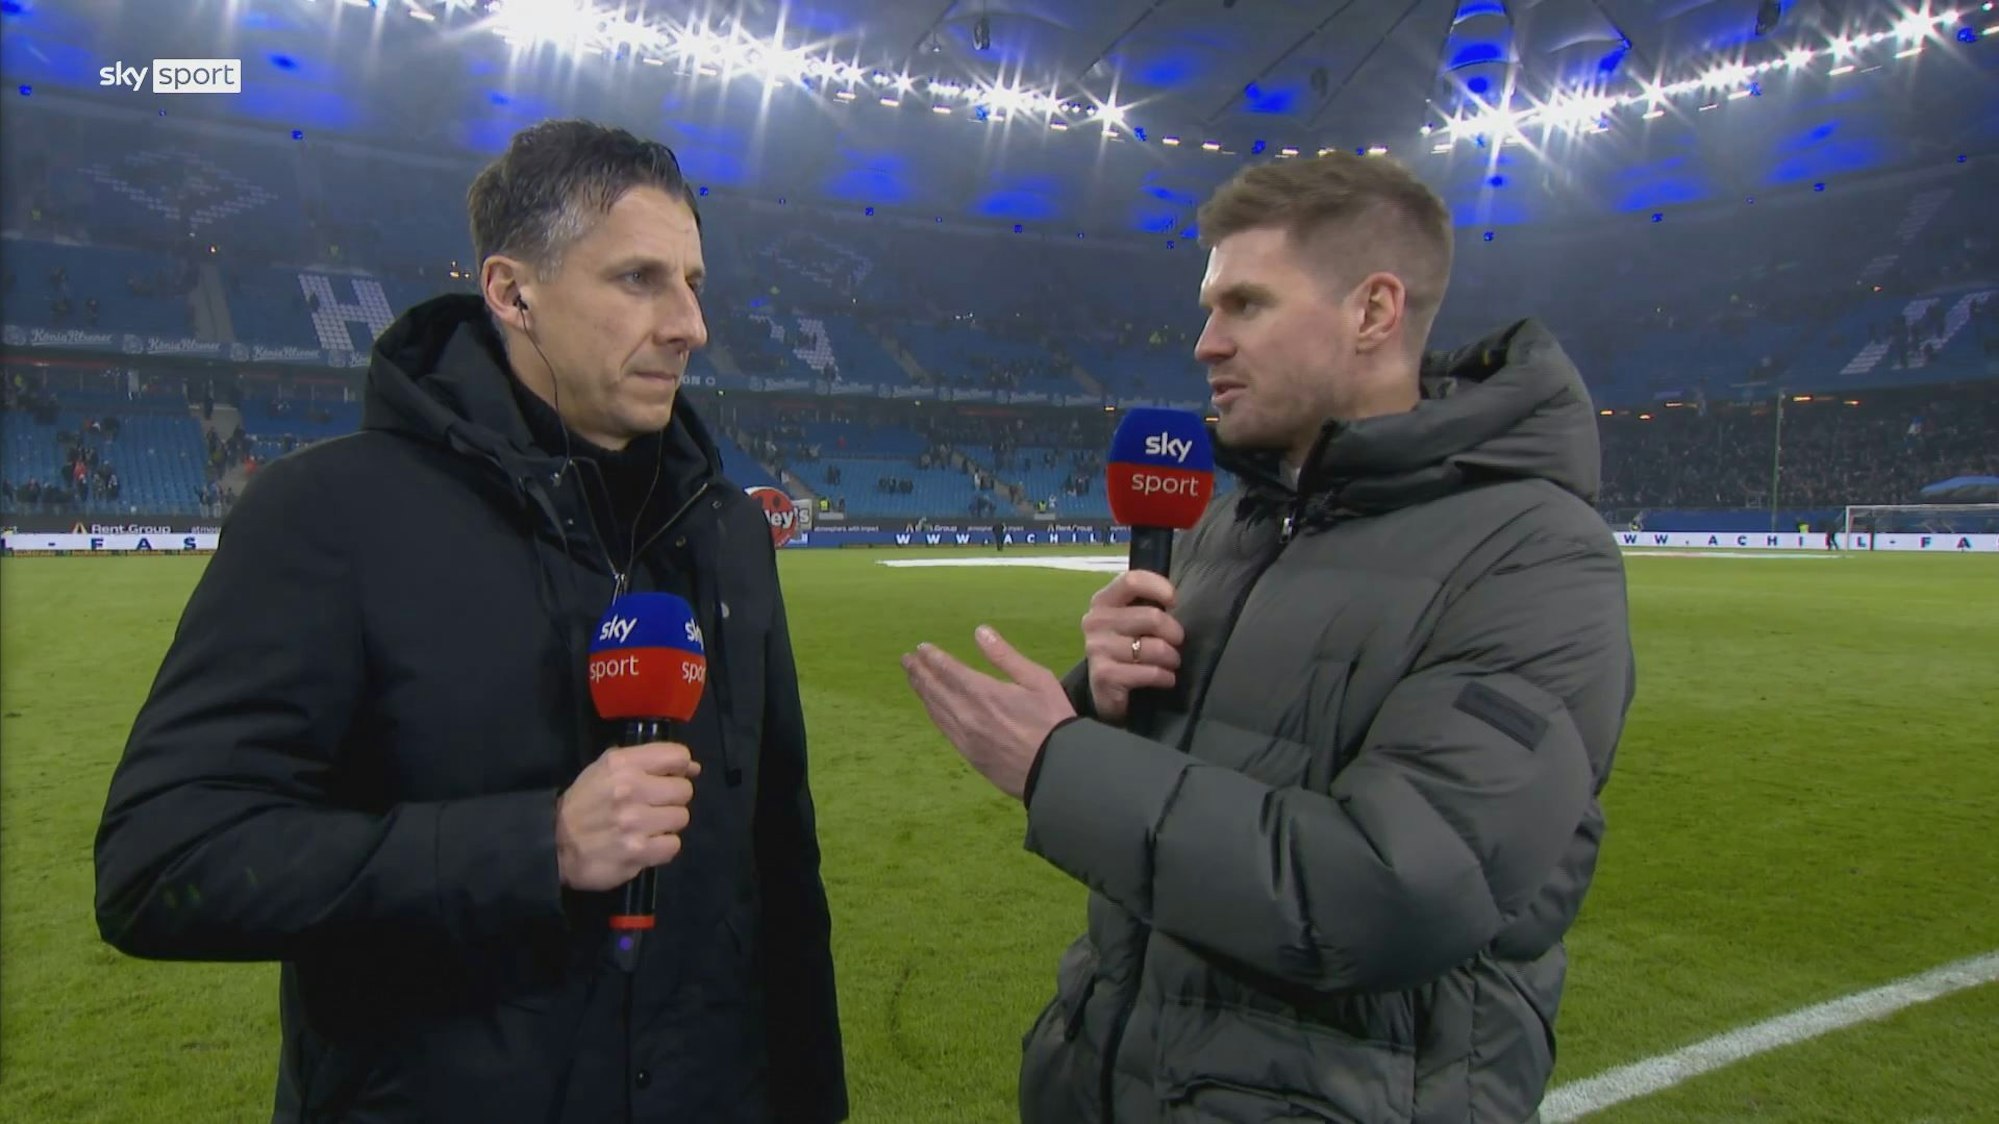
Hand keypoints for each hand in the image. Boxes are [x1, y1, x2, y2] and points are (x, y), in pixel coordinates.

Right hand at [555, 742, 701, 891]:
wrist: (553, 843)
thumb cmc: (584, 803)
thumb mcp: (605, 769)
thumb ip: (647, 761)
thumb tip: (692, 767)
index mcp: (622, 765)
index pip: (677, 756)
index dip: (681, 767)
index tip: (672, 777)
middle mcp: (630, 790)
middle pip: (684, 790)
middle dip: (672, 799)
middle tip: (653, 807)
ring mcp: (634, 823)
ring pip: (681, 818)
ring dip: (667, 824)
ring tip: (646, 827)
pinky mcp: (637, 852)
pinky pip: (673, 846)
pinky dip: (662, 847)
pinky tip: (644, 844)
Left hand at [903, 626, 1075, 800]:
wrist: (1057, 770)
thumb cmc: (1053, 721)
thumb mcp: (1038, 680)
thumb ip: (1005, 656)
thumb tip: (980, 632)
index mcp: (984, 693)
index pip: (949, 671)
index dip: (933, 658)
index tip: (921, 648)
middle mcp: (968, 714)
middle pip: (935, 689)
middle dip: (919, 672)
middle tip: (906, 660)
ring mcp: (966, 737)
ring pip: (935, 710)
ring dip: (922, 691)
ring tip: (912, 678)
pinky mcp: (969, 755)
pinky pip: (943, 729)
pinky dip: (932, 713)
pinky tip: (930, 707)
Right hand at [1082, 571, 1185, 722]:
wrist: (1106, 689)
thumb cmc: (1127, 647)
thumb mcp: (1133, 619)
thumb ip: (1147, 603)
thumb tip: (1173, 598)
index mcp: (1103, 601)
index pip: (1132, 581)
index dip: (1159, 588)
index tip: (1174, 602)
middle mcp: (1096, 621)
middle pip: (1153, 617)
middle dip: (1175, 633)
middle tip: (1174, 644)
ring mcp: (1097, 648)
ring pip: (1156, 647)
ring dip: (1172, 658)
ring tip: (1169, 663)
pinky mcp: (1105, 675)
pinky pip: (1151, 672)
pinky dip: (1166, 677)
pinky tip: (1164, 679)